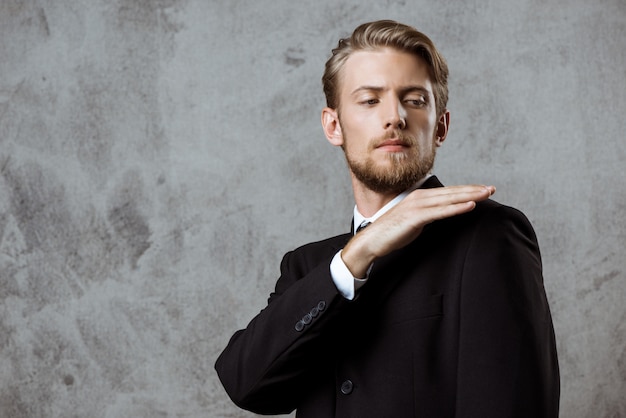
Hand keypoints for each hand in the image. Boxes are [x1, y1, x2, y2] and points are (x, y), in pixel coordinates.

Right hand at [341, 185, 495, 277]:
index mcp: (420, 197)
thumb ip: (428, 215)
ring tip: (485, 194)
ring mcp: (417, 206)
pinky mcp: (415, 217)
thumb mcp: (415, 221)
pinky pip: (440, 212)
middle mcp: (420, 197)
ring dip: (469, 196)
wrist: (372, 241)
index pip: (448, 192)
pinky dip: (456, 208)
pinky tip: (469, 206)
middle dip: (473, 190)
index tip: (483, 190)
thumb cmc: (392, 233)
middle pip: (452, 192)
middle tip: (492, 188)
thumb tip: (440, 214)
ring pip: (448, 199)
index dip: (467, 190)